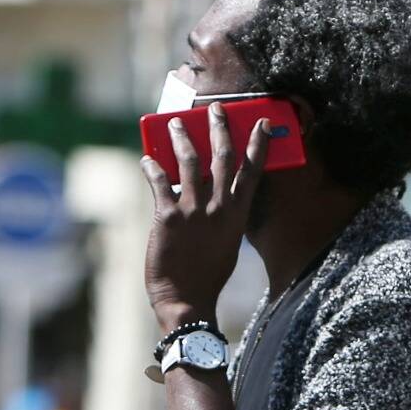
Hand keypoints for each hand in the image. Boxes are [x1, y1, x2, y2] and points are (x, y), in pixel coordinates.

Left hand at [141, 101, 269, 332]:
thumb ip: (222, 215)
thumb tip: (213, 194)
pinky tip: (147, 159)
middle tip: (215, 110)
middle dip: (219, 128)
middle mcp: (218, 207)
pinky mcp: (168, 216)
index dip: (258, 144)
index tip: (263, 122)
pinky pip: (160, 182)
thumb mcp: (226, 242)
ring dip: (182, 138)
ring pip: (190, 161)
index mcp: (237, 213)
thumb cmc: (206, 275)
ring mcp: (193, 210)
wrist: (186, 299)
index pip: (252, 170)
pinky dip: (152, 167)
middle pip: (222, 157)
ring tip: (175, 123)